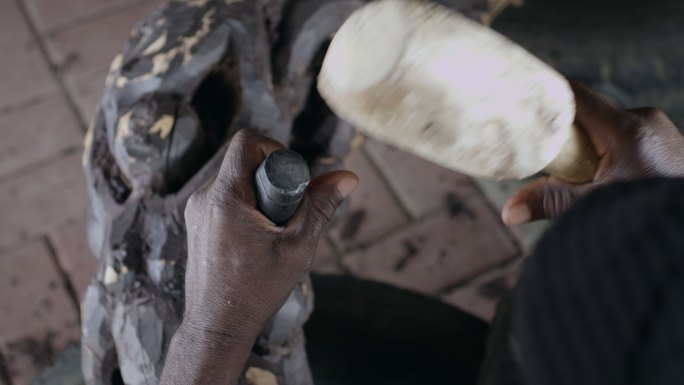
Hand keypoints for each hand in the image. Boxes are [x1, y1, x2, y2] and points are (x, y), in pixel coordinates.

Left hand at [161, 130, 356, 384]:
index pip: (247, 141)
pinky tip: (256, 241)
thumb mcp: (298, 247)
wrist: (217, 325)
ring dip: (260, 196)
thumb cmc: (256, 290)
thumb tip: (347, 177)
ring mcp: (196, 212)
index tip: (292, 181)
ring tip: (271, 232)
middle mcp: (204, 198)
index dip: (276, 150)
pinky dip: (246, 209)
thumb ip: (321, 207)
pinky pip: (225, 199)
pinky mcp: (197, 224)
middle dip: (272, 179)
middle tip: (287, 212)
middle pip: (243, 161)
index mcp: (225, 197)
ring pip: (235, 181)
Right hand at [502, 82, 683, 225]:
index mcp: (626, 130)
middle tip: (553, 160)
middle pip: (589, 114)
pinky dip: (612, 153)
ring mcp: (659, 130)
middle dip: (568, 135)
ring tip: (586, 178)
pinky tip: (610, 178)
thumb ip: (551, 202)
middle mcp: (645, 121)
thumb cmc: (651, 216)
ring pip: (609, 127)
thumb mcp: (596, 209)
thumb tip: (509, 210)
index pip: (574, 95)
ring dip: (591, 147)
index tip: (523, 105)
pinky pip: (628, 138)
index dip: (546, 98)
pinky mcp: (667, 143)